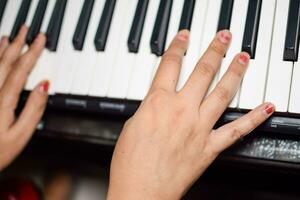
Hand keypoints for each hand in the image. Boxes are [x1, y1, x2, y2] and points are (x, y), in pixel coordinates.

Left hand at [0, 26, 47, 170]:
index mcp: (3, 101)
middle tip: (26, 29)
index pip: (21, 70)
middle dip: (18, 43)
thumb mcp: (22, 134)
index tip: (41, 40)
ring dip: (3, 48)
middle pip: (6, 62)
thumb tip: (45, 86)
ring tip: (11, 36)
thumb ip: (35, 108)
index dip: (32, 52)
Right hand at [107, 30, 274, 199]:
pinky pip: (237, 130)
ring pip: (222, 93)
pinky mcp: (209, 147)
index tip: (185, 37)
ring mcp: (198, 128)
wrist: (141, 192)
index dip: (178, 46)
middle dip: (214, 51)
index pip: (170, 65)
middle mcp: (181, 110)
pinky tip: (265, 108)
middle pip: (202, 72)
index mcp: (157, 103)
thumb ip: (150, 109)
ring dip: (235, 73)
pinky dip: (254, 118)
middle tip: (223, 38)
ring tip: (244, 59)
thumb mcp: (133, 125)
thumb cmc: (131, 163)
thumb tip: (159, 102)